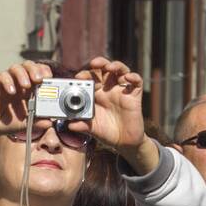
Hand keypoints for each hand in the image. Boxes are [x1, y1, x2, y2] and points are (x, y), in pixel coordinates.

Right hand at [0, 61, 53, 145]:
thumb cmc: (10, 122)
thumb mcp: (27, 124)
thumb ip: (38, 122)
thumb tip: (49, 122)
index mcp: (30, 89)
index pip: (39, 72)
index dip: (45, 71)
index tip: (50, 78)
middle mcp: (19, 83)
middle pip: (28, 66)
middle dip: (35, 69)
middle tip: (39, 79)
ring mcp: (8, 83)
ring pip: (15, 68)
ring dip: (22, 74)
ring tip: (26, 86)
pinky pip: (2, 77)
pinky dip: (8, 81)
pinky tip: (12, 91)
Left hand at [71, 57, 157, 174]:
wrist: (123, 142)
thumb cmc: (106, 132)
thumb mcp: (91, 128)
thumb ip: (81, 125)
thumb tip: (69, 124)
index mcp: (96, 93)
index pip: (90, 77)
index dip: (85, 74)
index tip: (78, 78)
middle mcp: (109, 88)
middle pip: (105, 69)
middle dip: (100, 63)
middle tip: (93, 64)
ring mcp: (122, 90)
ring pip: (121, 70)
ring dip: (116, 65)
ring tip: (109, 67)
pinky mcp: (134, 95)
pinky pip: (137, 82)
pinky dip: (134, 77)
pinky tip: (128, 78)